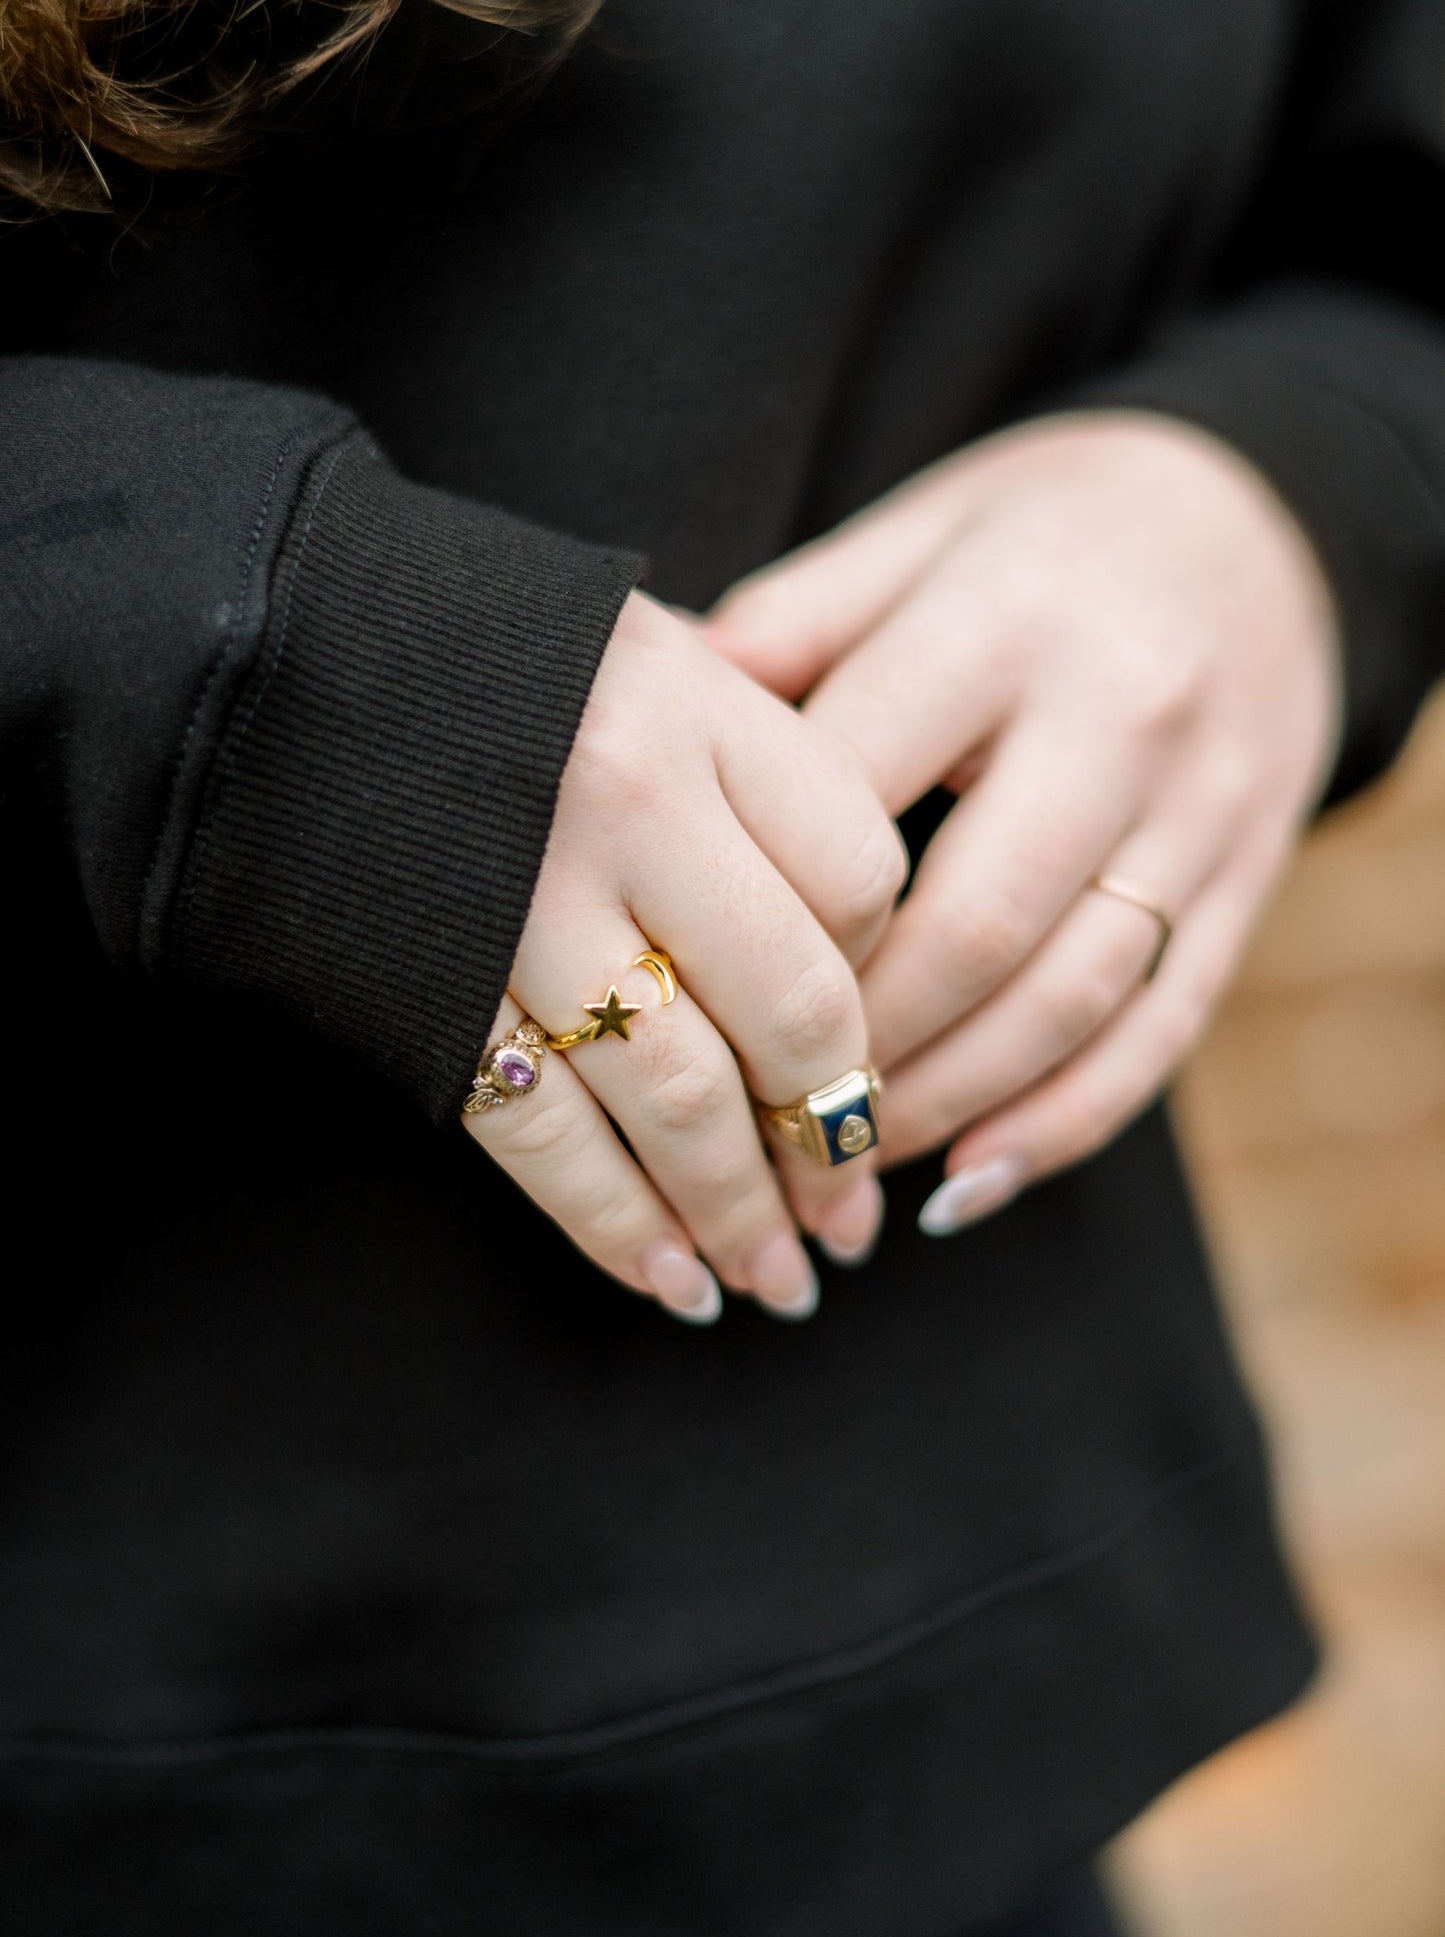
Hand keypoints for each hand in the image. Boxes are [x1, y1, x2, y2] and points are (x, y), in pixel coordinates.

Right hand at [463, 592, 906, 1319]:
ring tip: (776, 1281)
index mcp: (693, 710)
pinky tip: (669, 1281)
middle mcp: (623, 806)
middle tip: (848, 1220)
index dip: (878, 974)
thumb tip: (858, 932)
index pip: (860, 876)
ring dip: (738, 1216)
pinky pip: (548, 1139)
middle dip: (830, 1136)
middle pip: (790, 1010)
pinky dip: (617, 1225)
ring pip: (680, 1101)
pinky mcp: (437, 995)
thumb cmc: (487, 666)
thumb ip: (755, 765)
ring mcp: (525, 909)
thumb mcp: (647, 656)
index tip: (862, 1036)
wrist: (266, 667)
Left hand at [707, 412, 1341, 1229]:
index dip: (767, 907)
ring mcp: (1200, 811)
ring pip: (1069, 997)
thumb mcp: (915, 532)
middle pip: (975, 925)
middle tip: (757, 1116)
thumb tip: (653, 709)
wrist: (1259, 516)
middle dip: (857, 1041)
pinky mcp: (1249, 880)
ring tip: (839, 1162)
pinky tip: (972, 1178)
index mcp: (1005, 623)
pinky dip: (1066, 1121)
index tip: (683, 983)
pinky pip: (1162, 1028)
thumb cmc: (1041, 532)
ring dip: (946, 1103)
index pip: (859, 796)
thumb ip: (796, 622)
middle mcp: (1119, 721)